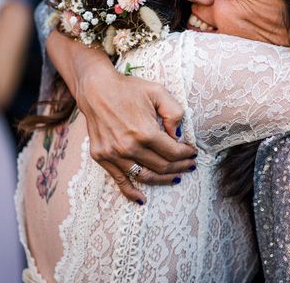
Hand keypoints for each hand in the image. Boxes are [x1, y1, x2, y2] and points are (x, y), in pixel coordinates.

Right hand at [76, 61, 197, 203]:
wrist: (96, 89)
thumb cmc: (129, 89)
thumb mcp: (158, 92)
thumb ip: (174, 112)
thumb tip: (179, 135)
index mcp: (145, 132)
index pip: (173, 152)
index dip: (186, 155)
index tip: (193, 153)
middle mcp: (129, 147)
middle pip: (162, 167)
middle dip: (180, 167)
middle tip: (189, 166)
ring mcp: (113, 154)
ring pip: (145, 177)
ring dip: (163, 180)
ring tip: (175, 177)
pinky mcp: (101, 157)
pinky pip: (120, 180)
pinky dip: (131, 192)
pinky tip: (142, 199)